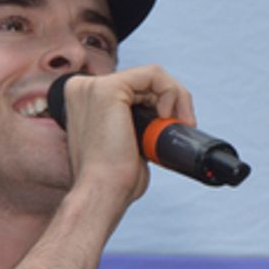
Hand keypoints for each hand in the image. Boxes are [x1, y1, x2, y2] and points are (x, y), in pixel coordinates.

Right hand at [58, 65, 196, 203]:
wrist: (102, 194)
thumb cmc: (113, 181)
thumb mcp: (125, 144)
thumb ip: (134, 126)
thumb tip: (158, 122)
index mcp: (84, 102)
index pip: (132, 90)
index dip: (158, 103)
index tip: (172, 127)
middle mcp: (84, 90)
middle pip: (143, 81)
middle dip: (172, 101)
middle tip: (184, 126)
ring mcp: (93, 86)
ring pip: (152, 76)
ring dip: (177, 98)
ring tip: (181, 124)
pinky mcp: (108, 88)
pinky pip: (154, 74)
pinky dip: (172, 91)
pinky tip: (169, 116)